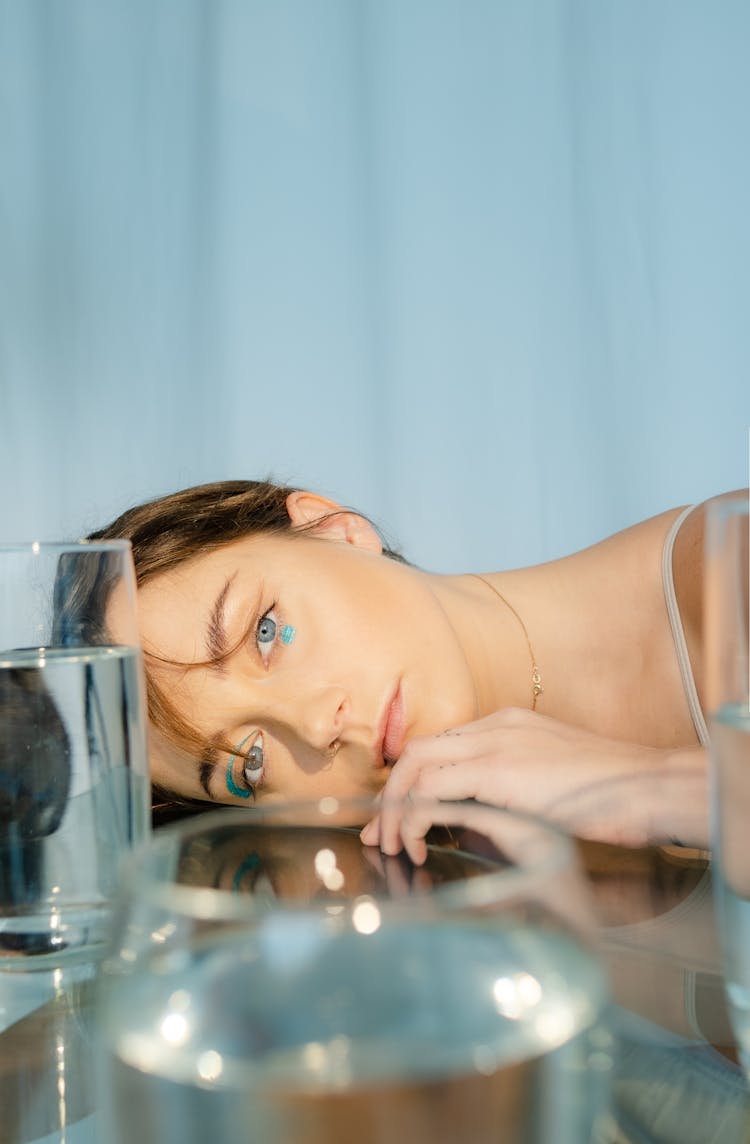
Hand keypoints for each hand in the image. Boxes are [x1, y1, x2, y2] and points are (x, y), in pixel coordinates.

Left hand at [360, 707, 699, 859]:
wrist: (650, 787)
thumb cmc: (614, 797)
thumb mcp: (551, 789)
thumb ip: (512, 795)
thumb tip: (477, 826)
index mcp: (508, 726)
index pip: (441, 747)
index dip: (412, 783)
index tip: (399, 819)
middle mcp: (495, 727)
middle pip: (418, 751)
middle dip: (391, 795)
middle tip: (379, 835)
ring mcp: (495, 743)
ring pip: (416, 764)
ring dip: (396, 809)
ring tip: (394, 848)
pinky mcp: (498, 769)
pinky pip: (433, 787)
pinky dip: (414, 816)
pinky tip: (418, 845)